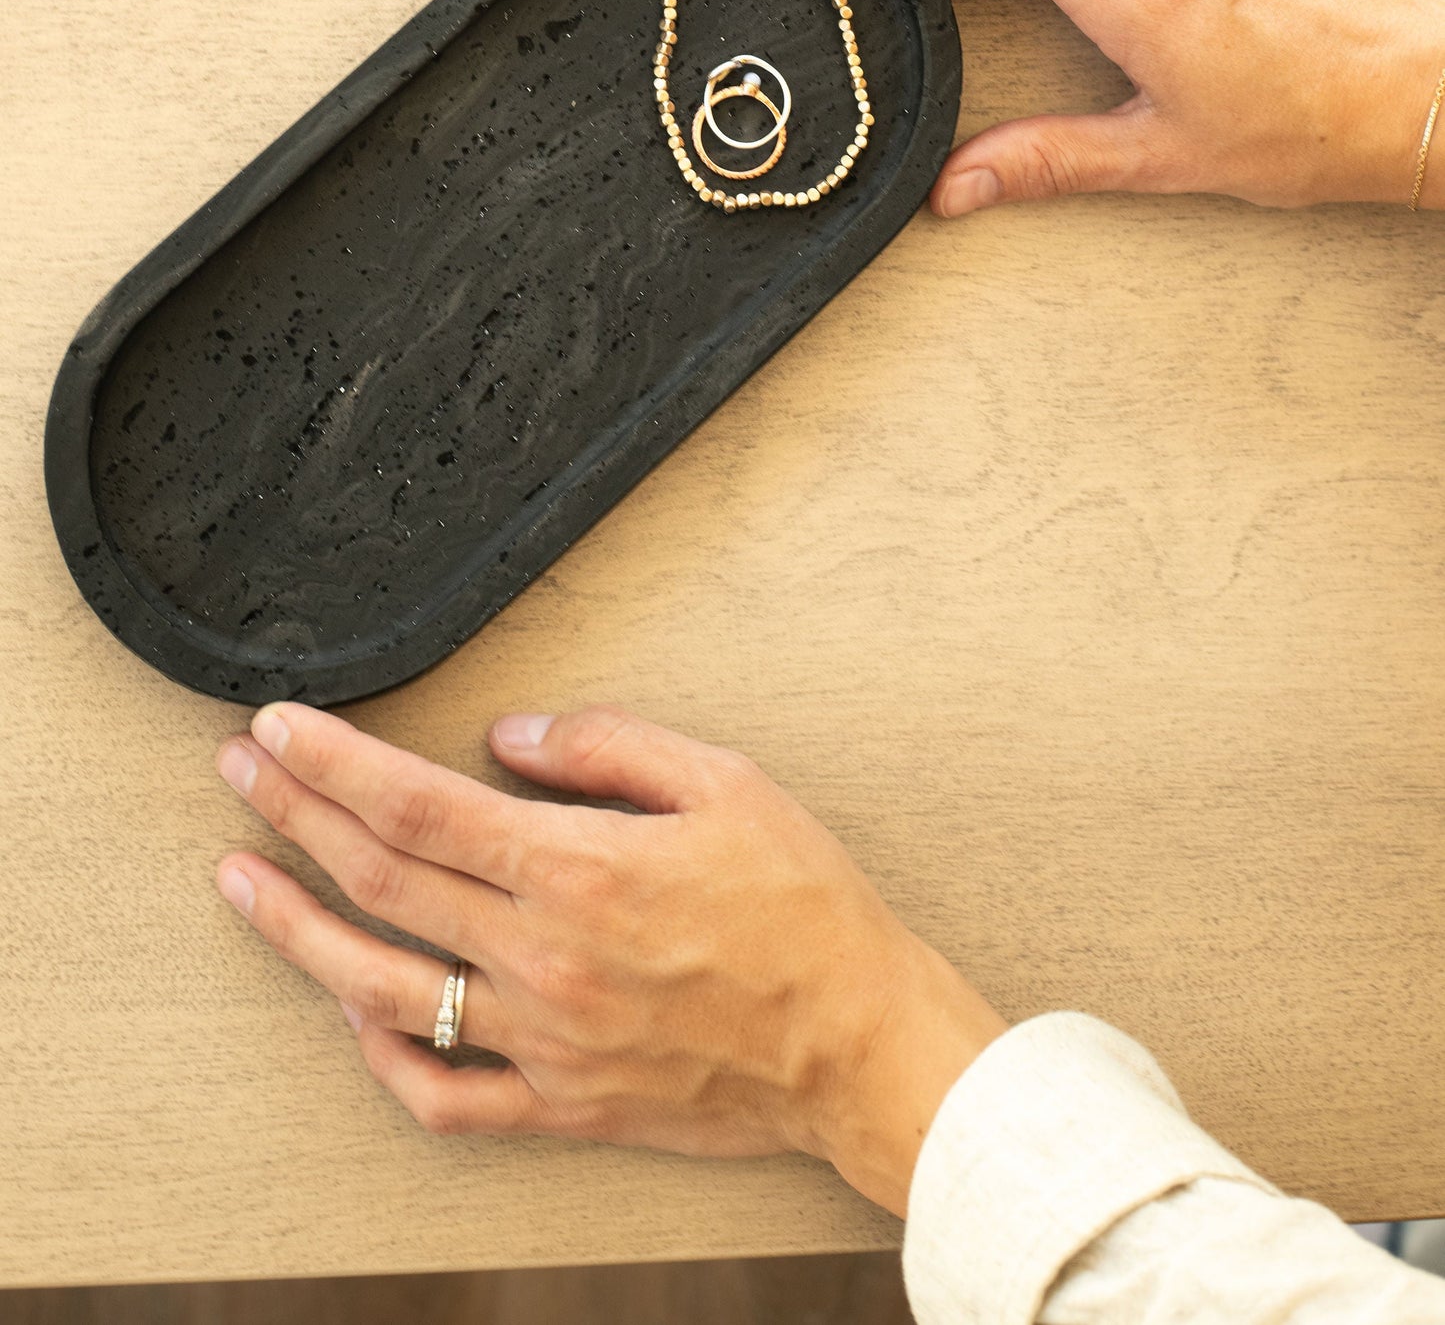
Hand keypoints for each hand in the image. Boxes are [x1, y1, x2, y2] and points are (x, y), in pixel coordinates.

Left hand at [215, 703, 1003, 1214]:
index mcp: (579, 868)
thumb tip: (510, 737)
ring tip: (240, 882)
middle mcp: (544, 958)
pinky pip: (445, 1096)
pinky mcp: (561, 1105)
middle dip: (293, 816)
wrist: (860, 1043)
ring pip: (382, 989)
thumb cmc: (805, 907)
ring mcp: (544, 1041)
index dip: (334, 763)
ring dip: (295, 930)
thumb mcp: (724, 780)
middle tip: (240, 770)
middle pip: (381, 880)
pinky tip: (351, 1011)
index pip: (417, 806)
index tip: (281, 726)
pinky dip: (383, 1056)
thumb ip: (607, 746)